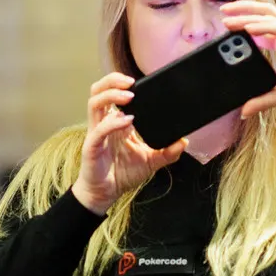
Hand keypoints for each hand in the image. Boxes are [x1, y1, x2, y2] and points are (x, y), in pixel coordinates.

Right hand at [71, 72, 188, 215]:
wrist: (105, 193)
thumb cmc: (121, 174)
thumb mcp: (151, 161)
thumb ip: (167, 152)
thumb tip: (184, 141)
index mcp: (115, 122)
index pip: (113, 93)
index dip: (122, 83)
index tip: (141, 81)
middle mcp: (104, 123)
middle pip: (98, 90)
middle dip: (112, 81)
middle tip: (131, 82)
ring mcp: (96, 132)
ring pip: (94, 102)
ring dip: (111, 95)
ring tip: (129, 96)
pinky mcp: (92, 146)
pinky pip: (99, 129)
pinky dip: (113, 123)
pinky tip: (127, 122)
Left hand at [220, 0, 275, 117]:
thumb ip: (263, 100)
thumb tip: (244, 112)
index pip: (262, 24)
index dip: (244, 20)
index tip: (226, 23)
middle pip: (264, 13)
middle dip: (242, 10)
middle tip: (222, 11)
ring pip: (270, 17)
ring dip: (248, 16)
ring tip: (229, 19)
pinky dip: (265, 27)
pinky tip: (249, 28)